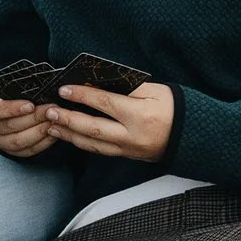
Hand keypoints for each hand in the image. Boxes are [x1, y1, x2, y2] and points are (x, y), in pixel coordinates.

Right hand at [0, 91, 58, 157]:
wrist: (4, 109)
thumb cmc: (9, 94)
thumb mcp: (8, 87)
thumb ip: (19, 87)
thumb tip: (38, 85)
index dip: (13, 109)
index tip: (31, 105)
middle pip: (11, 126)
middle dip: (34, 118)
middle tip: (52, 110)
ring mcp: (0, 141)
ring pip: (20, 140)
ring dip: (40, 131)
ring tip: (54, 121)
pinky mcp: (13, 151)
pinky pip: (28, 150)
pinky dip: (43, 143)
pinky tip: (54, 132)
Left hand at [40, 83, 173, 161]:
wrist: (192, 135)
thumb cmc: (172, 107)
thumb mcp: (154, 91)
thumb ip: (126, 88)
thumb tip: (96, 84)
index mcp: (141, 115)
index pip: (105, 103)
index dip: (82, 96)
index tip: (64, 89)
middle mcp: (132, 135)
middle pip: (93, 129)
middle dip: (68, 120)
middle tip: (49, 111)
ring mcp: (129, 149)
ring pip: (93, 145)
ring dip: (69, 135)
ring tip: (51, 126)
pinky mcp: (126, 156)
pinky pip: (100, 151)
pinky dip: (82, 143)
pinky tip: (69, 136)